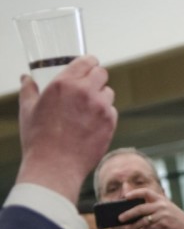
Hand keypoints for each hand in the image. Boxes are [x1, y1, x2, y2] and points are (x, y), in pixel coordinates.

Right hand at [16, 56, 116, 202]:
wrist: (55, 166)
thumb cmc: (39, 139)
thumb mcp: (28, 110)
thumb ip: (29, 90)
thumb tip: (26, 78)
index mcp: (64, 84)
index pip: (87, 61)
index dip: (89, 63)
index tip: (89, 66)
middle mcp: (85, 92)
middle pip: (102, 73)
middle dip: (96, 78)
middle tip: (89, 87)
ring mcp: (101, 107)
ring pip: (108, 93)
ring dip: (100, 97)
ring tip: (86, 110)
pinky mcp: (110, 122)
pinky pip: (112, 111)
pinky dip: (105, 114)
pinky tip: (91, 124)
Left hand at [116, 188, 183, 228]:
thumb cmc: (173, 217)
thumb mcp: (165, 207)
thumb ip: (153, 206)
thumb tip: (134, 211)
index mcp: (161, 199)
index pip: (146, 192)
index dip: (135, 193)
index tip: (125, 197)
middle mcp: (161, 206)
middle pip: (140, 208)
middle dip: (129, 213)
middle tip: (120, 217)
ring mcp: (163, 215)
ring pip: (143, 220)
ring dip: (134, 226)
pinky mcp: (164, 225)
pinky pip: (149, 228)